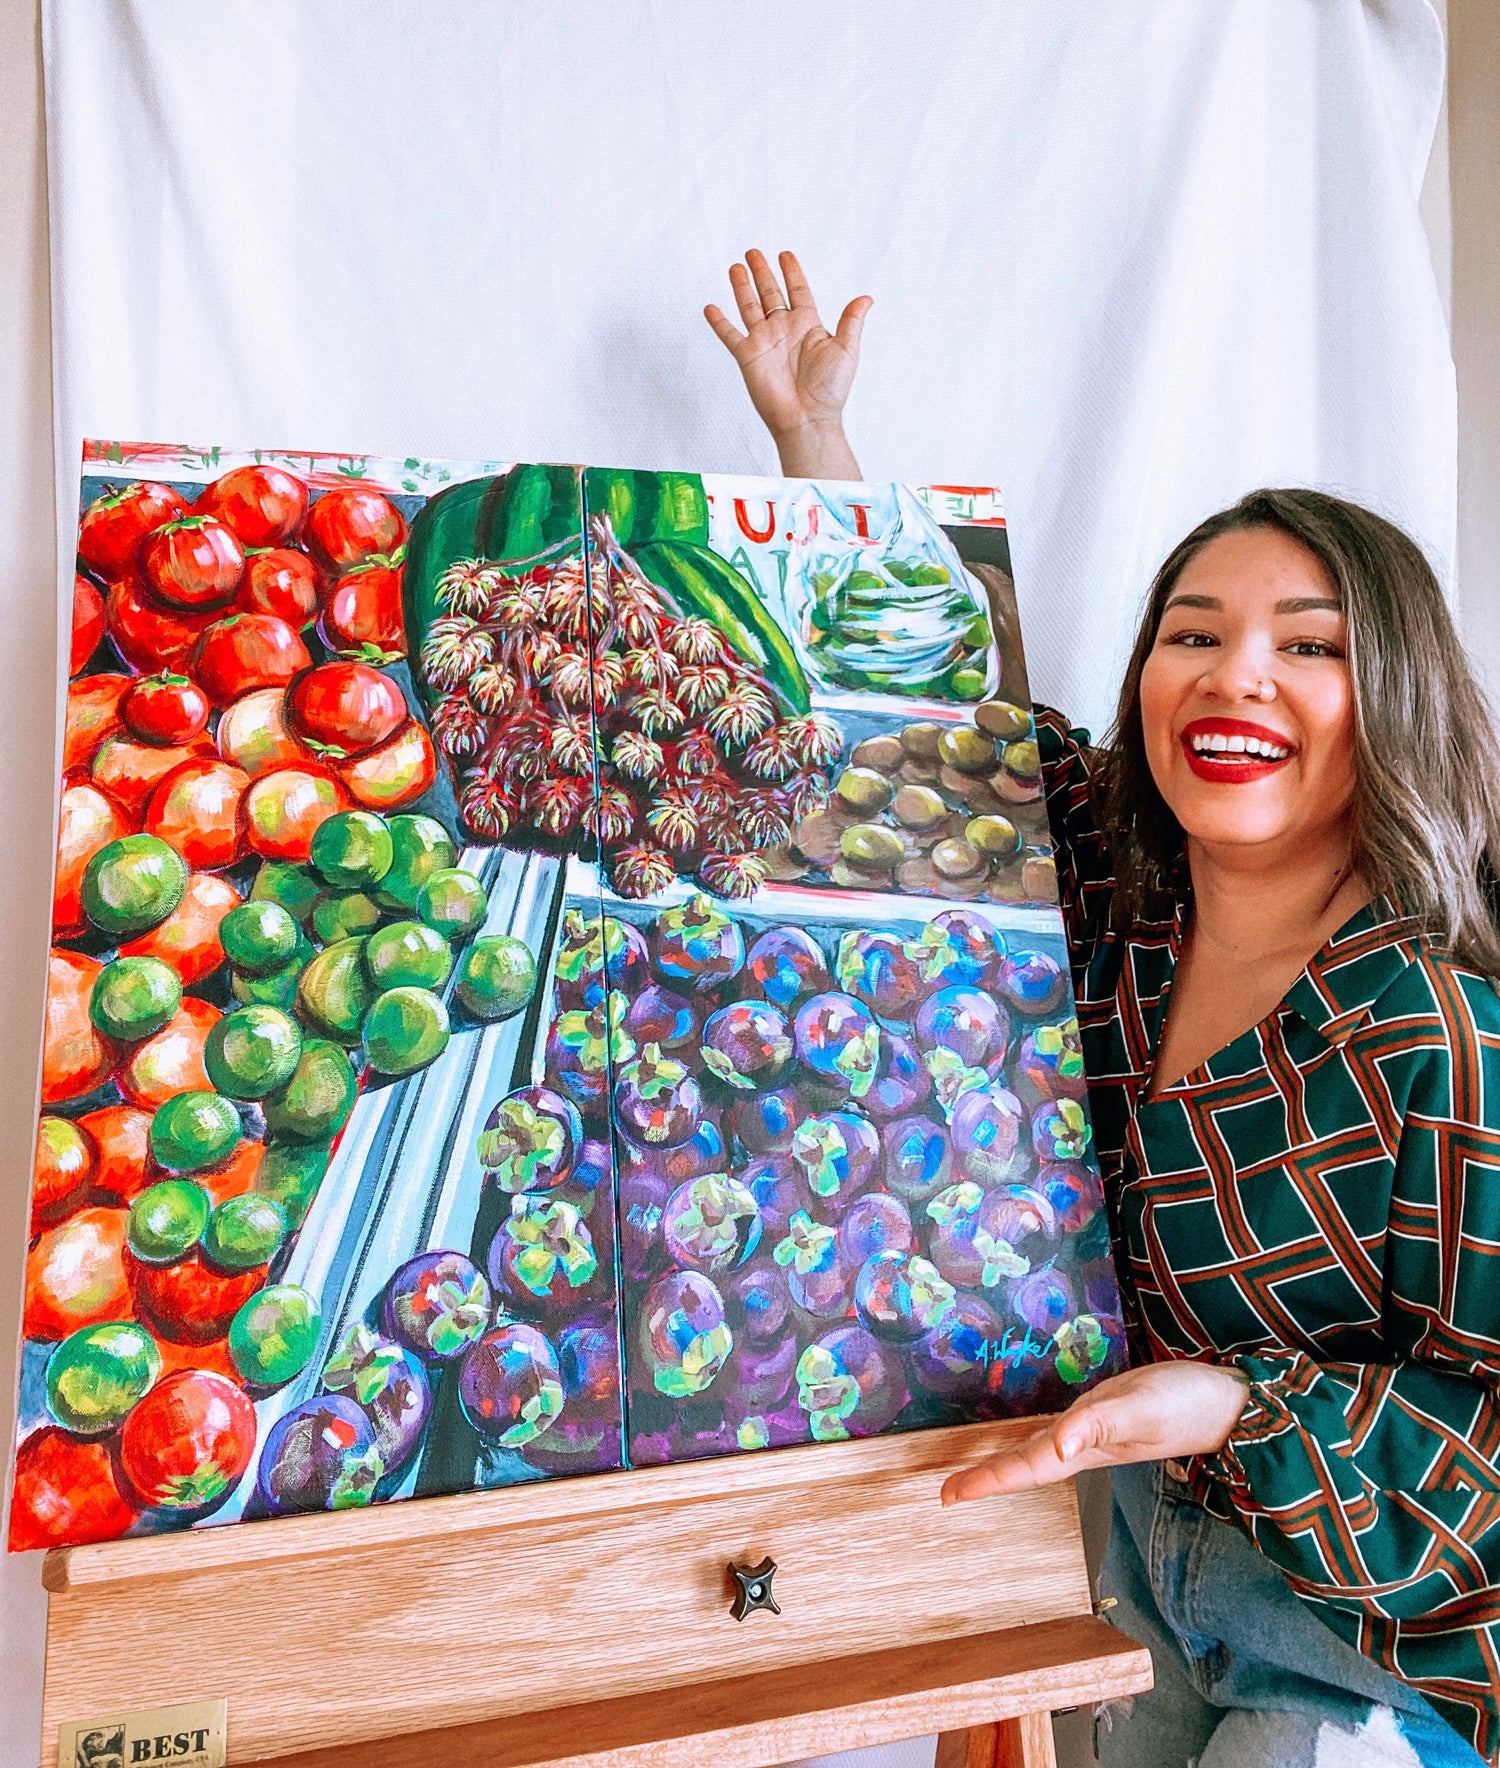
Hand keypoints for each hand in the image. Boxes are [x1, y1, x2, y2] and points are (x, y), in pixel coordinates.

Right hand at [705, 248, 869, 478]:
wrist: (807, 418)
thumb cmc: (830, 390)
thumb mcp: (846, 350)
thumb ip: (851, 321)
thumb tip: (866, 297)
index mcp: (807, 325)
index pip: (798, 291)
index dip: (791, 272)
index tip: (785, 254)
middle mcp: (784, 330)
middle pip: (770, 293)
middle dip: (762, 272)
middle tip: (753, 252)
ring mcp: (764, 342)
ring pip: (749, 306)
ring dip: (742, 287)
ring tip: (736, 267)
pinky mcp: (747, 357)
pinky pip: (730, 335)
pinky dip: (719, 322)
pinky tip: (710, 307)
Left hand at [940, 1360, 1249, 1504]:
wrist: (1235, 1405)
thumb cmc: (1188, 1404)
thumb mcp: (1141, 1409)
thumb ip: (1100, 1425)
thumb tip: (1058, 1444)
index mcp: (1086, 1448)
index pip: (1024, 1467)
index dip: (985, 1480)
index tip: (946, 1496)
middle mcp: (1087, 1445)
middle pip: (1027, 1465)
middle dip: (988, 1478)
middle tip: (950, 1491)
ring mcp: (1100, 1434)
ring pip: (1043, 1452)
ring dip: (1011, 1463)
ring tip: (981, 1471)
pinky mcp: (1113, 1417)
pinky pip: (1064, 1432)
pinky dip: (1041, 1438)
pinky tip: (1042, 1438)